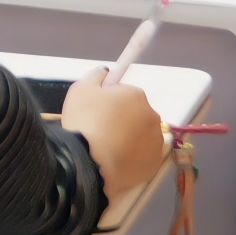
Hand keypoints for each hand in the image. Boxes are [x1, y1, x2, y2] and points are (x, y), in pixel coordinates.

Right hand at [62, 78, 167, 207]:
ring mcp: (156, 141)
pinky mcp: (155, 163)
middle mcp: (152, 115)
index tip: (97, 111)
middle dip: (124, 119)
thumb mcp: (80, 89)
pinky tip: (117, 160)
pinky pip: (144, 155)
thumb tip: (107, 71)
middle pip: (137, 114)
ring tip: (108, 148)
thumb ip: (96, 76)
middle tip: (101, 130)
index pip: (126, 93)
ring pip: (142, 135)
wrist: (91, 161)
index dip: (110, 101)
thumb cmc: (84, 120)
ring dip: (130, 138)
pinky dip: (134, 156)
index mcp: (136, 95)